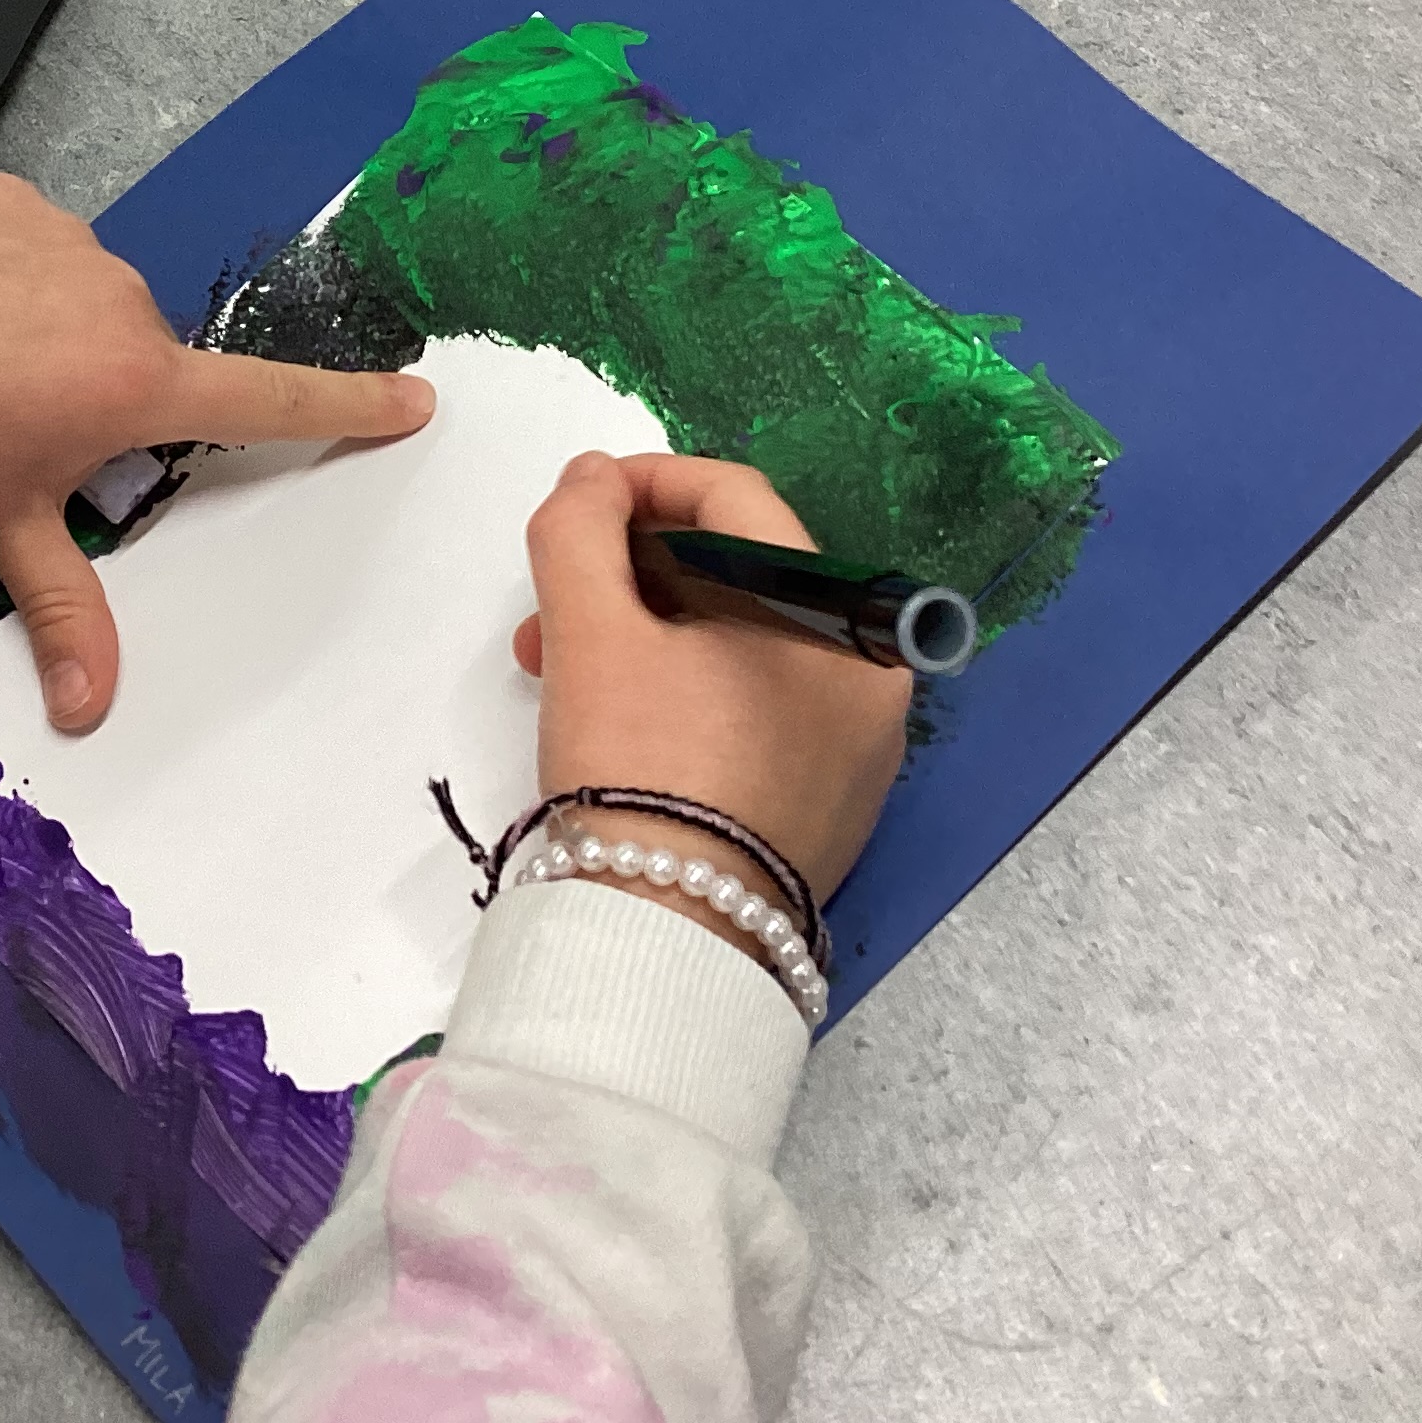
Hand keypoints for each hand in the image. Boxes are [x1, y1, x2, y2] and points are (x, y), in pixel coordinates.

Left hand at [0, 173, 433, 729]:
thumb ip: (64, 608)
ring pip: (86, 299)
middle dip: (102, 395)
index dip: (348, 404)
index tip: (412, 397)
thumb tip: (91, 711)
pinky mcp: (9, 199)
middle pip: (145, 360)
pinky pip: (33, 246)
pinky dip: (6, 278)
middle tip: (22, 428)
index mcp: (139, 384)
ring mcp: (69, 238)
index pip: (271, 400)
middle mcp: (122, 300)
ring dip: (53, 331)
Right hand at [516, 452, 910, 947]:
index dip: (644, 483)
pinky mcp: (834, 803)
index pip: (735, 499)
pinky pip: (763, 710)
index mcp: (833, 617)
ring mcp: (859, 745)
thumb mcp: (590, 634)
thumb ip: (579, 529)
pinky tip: (628, 724)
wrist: (669, 944)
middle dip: (630, 575)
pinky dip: (694, 694)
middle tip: (551, 613)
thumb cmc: (639, 771)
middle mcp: (870, 673)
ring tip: (567, 676)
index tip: (575, 507)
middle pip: (738, 573)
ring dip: (649, 636)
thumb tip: (594, 478)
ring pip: (744, 645)